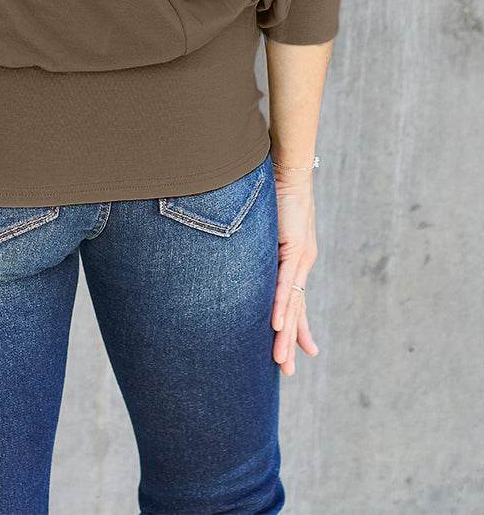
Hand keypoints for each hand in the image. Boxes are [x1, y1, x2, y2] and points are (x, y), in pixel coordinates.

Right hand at [270, 172, 320, 375]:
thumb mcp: (265, 223)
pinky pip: (285, 284)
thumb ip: (258, 242)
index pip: (295, 300)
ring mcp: (299, 258)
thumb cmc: (276, 189)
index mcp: (295, 259)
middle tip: (288, 371)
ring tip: (281, 362)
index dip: (296, 326)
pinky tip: (276, 326)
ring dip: (284, 334)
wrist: (289, 167)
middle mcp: (301, 263)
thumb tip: (236, 247)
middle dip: (292, 341)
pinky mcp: (294, 249)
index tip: (302, 350)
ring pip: (292, 305)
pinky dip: (281, 306)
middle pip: (296, 310)